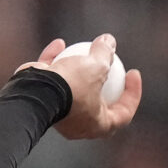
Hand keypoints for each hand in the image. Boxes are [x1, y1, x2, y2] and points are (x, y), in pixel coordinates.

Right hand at [26, 35, 142, 140]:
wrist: (34, 91)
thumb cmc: (71, 85)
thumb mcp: (96, 66)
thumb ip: (105, 54)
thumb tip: (109, 41)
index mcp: (97, 125)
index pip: (123, 113)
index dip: (133, 93)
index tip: (133, 72)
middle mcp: (79, 124)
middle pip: (98, 102)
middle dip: (105, 84)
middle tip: (110, 65)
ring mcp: (59, 113)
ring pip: (72, 89)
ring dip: (78, 68)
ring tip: (84, 51)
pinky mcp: (42, 99)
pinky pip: (51, 79)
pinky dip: (55, 61)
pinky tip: (59, 44)